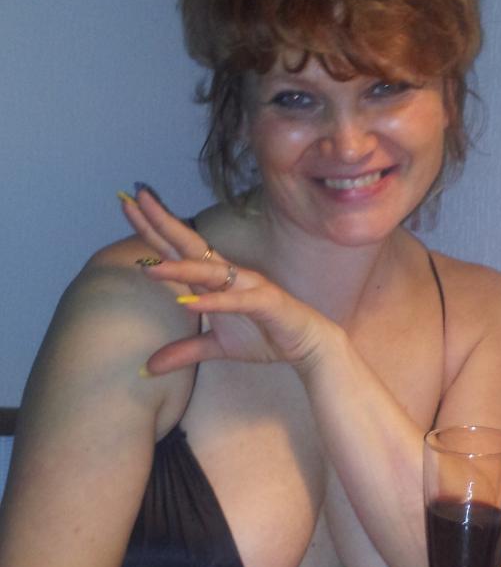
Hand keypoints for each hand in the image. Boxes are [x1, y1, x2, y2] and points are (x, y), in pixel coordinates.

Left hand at [121, 186, 332, 373]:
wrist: (306, 345)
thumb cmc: (265, 336)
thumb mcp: (216, 348)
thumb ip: (183, 352)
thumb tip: (148, 368)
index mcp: (216, 279)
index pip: (178, 249)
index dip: (153, 228)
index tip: (127, 204)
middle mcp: (229, 274)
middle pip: (189, 245)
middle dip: (161, 223)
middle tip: (133, 198)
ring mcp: (248, 285)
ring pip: (210, 272)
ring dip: (179, 269)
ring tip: (148, 268)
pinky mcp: (265, 302)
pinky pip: (235, 301)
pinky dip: (213, 302)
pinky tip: (189, 302)